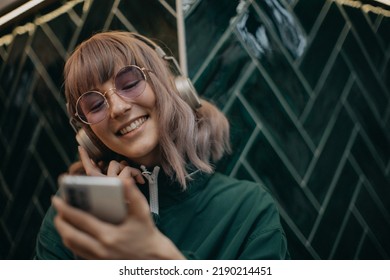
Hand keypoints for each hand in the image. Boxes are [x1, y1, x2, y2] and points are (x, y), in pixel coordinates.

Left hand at [53, 146, 184, 258]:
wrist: (153, 258)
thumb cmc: (147, 232)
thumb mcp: (142, 213)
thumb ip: (133, 195)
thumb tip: (124, 179)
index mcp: (108, 235)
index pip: (80, 220)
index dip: (66, 209)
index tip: (56, 199)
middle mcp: (100, 249)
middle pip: (70, 234)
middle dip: (60, 220)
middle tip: (57, 209)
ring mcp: (98, 258)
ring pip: (72, 245)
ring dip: (64, 231)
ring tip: (62, 218)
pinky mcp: (98, 263)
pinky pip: (78, 252)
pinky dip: (71, 240)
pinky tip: (72, 231)